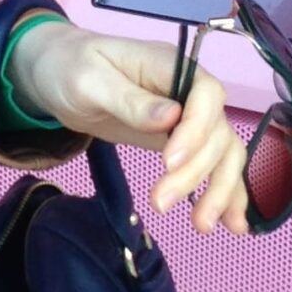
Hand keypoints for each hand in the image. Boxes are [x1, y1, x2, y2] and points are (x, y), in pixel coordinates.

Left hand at [6, 21, 250, 237]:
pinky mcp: (183, 142)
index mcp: (169, 65)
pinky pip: (213, 164)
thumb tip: (170, 118)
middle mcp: (189, 90)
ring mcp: (189, 117)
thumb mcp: (89, 81)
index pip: (206, 93)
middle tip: (160, 203)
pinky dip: (226, 193)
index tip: (169, 162)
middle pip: (216, 131)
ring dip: (219, 189)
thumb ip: (129, 100)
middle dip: (195, 172)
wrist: (58, 74)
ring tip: (201, 226)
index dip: (197, 129)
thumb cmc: (69, 69)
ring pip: (223, 152)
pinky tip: (233, 224)